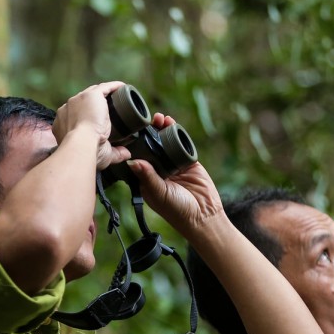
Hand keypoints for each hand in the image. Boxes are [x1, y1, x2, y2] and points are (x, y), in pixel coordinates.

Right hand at [52, 82, 130, 170]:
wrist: (81, 145)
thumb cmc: (86, 153)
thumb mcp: (101, 154)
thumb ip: (114, 154)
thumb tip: (126, 154)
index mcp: (64, 122)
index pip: (77, 115)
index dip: (87, 117)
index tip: (98, 122)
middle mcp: (68, 108)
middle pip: (85, 102)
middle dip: (96, 104)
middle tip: (110, 111)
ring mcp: (79, 99)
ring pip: (94, 92)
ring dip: (106, 94)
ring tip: (118, 98)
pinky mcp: (92, 95)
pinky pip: (105, 87)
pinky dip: (115, 87)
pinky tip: (123, 88)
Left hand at [126, 112, 223, 239]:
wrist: (203, 215)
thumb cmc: (177, 210)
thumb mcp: (159, 193)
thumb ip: (147, 177)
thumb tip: (131, 161)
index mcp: (146, 179)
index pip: (137, 158)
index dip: (134, 145)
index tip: (130, 132)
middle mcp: (158, 170)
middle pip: (151, 147)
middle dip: (147, 133)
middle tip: (144, 121)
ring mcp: (173, 164)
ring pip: (165, 143)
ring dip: (161, 130)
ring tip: (158, 118)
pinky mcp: (188, 161)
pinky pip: (181, 144)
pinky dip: (176, 133)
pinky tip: (170, 123)